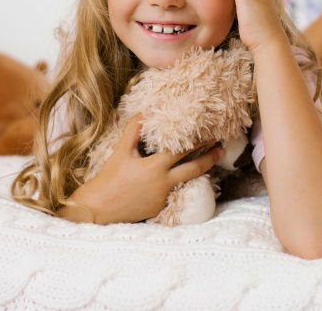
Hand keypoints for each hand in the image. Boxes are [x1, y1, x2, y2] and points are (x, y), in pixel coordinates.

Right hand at [69, 113, 224, 224]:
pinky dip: (182, 183)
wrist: (99, 208)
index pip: (183, 150)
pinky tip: (187, 177)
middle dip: (209, 157)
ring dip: (201, 170)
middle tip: (221, 148)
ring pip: (188, 181)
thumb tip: (144, 113)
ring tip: (212, 161)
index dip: (198, 141)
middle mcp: (164, 182)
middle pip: (194, 168)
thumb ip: (134, 131)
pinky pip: (175, 192)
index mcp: (156, 166)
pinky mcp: (160, 207)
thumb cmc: (109, 177)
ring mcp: (164, 197)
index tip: (210, 134)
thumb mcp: (122, 151)